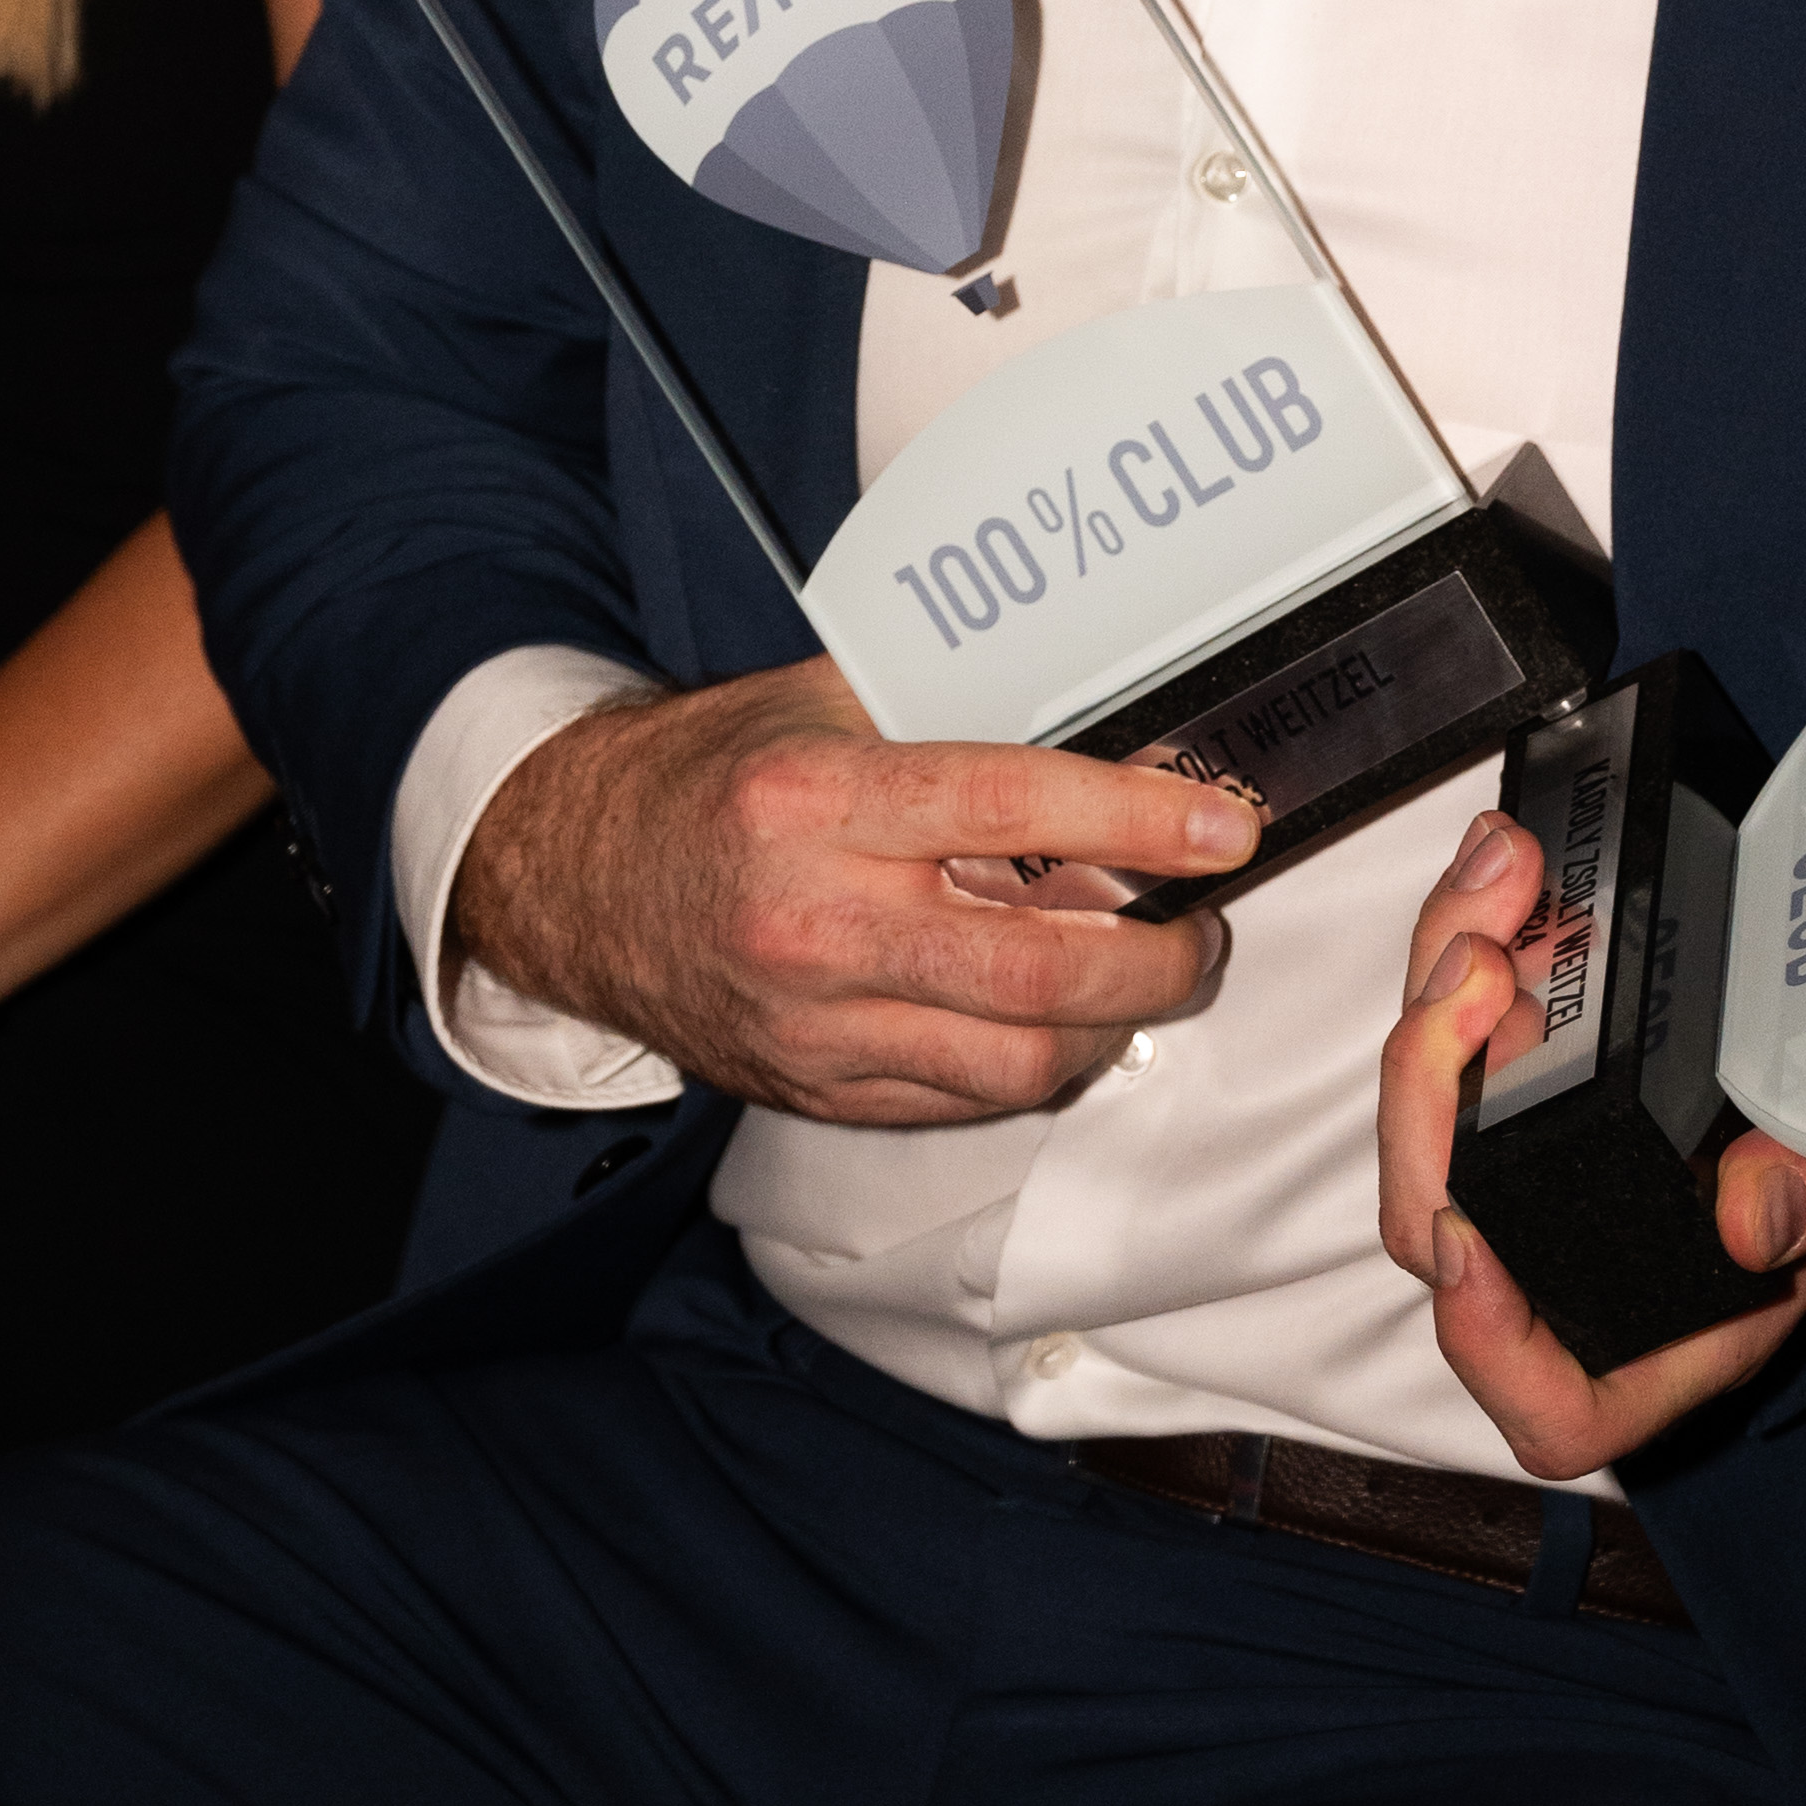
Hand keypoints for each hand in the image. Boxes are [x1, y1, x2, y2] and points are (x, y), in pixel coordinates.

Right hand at [450, 656, 1262, 1125]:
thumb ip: (957, 716)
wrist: (580, 877)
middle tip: (1202, 927)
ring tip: (1140, 974)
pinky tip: (1057, 1017)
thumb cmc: (718, 776)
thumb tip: (1122, 736)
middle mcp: (814, 921)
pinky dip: (1035, 1064)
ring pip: (1015, 1059)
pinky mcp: (815, 1089)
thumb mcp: (824, 703)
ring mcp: (813, 1023)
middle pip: (1034, 969)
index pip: (1012, 809)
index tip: (1226, 825)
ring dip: (1112, 1024)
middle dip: (1157, 957)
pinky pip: (964, 1102)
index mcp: (817, 801)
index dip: (1140, 819)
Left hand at [1377, 803, 1805, 1480]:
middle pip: (1436, 1210)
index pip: (1543, 1395)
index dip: (1488, 1342)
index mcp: (1638, 1337)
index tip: (1468, 1247)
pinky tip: (1505, 859)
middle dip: (1433, 1085)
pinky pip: (1453, 1018)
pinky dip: (1470, 932)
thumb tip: (1751, 1218)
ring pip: (1428, 1096)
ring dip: (1443, 980)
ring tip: (1501, 883)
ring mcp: (1515, 1158)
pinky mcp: (1506, 1069)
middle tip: (1478, 970)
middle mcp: (1551, 1259)